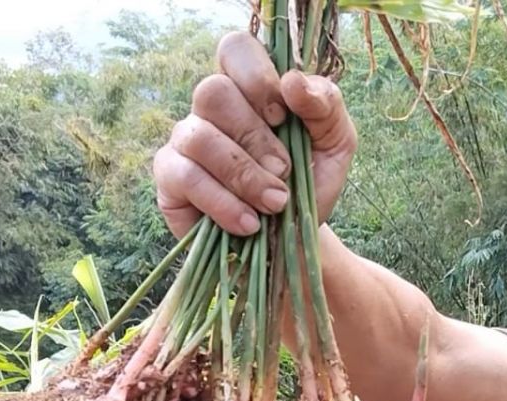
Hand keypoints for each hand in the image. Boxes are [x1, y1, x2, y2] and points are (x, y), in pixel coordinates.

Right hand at [153, 32, 357, 237]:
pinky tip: (248, 223)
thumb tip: (293, 80)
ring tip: (273, 204)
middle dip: (256, 139)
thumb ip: (326, 104)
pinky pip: (186, 176)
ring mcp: (186, 139)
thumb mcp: (336, 144)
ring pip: (199, 136)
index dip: (258, 79)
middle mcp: (212, 107)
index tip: (284, 118)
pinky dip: (223, 202)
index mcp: (249, 88)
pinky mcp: (170, 177)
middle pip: (213, 91)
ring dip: (243, 175)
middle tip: (285, 174)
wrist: (292, 244)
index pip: (235, 49)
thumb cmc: (309, 185)